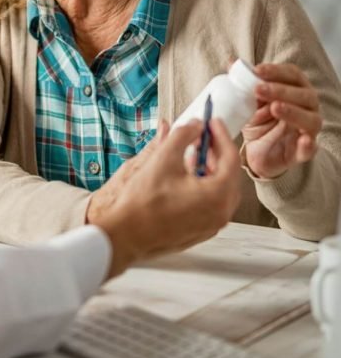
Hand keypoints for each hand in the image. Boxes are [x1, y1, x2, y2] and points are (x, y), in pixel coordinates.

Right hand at [87, 119, 240, 277]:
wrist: (127, 234)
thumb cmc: (144, 202)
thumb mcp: (163, 159)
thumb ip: (182, 136)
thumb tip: (194, 126)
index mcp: (217, 195)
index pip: (230, 158)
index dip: (221, 135)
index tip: (212, 122)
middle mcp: (220, 213)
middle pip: (229, 175)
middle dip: (216, 152)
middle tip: (203, 135)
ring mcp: (211, 225)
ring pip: (220, 190)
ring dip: (209, 169)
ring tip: (192, 153)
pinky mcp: (200, 231)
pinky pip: (210, 204)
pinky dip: (204, 186)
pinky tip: (186, 177)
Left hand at [242, 62, 320, 178]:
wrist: (258, 152)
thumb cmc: (258, 120)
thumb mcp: (247, 101)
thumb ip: (243, 83)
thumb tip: (231, 62)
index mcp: (295, 90)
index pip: (292, 75)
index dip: (276, 71)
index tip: (257, 70)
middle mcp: (307, 108)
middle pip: (303, 95)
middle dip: (281, 90)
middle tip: (258, 89)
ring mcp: (308, 130)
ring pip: (311, 119)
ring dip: (293, 111)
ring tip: (274, 107)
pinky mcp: (304, 152)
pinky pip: (311, 148)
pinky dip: (308, 144)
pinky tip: (303, 139)